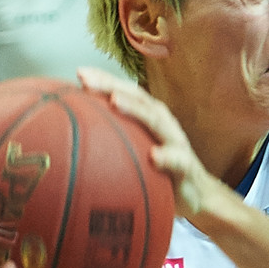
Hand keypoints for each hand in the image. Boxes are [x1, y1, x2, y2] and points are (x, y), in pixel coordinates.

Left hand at [77, 66, 225, 217]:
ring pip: (156, 122)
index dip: (105, 80)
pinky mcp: (187, 167)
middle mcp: (163, 123)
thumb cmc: (158, 170)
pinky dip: (168, 156)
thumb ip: (112, 141)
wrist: (196, 194)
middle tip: (87, 81)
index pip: (126, 92)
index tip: (80, 73)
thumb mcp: (135, 151)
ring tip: (115, 102)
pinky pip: (178, 161)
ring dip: (136, 110)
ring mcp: (176, 143)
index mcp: (149, 117)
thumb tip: (72, 140)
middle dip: (113, 86)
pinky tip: (155, 156)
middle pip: (138, 99)